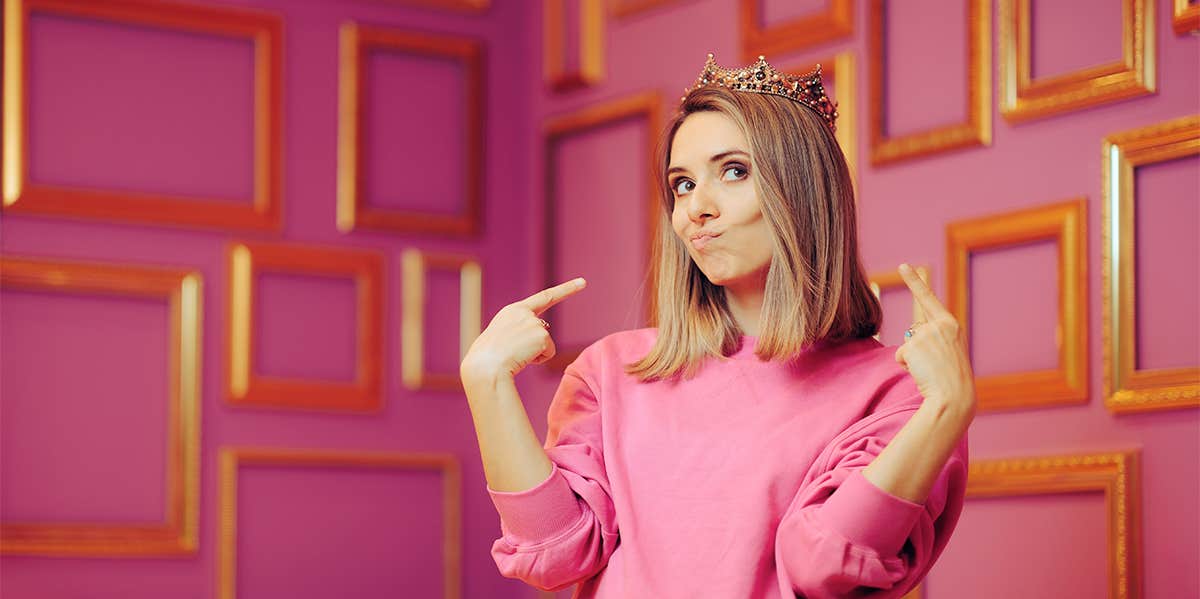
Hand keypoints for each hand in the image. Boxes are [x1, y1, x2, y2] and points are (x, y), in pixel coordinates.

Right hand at [460, 277, 587, 382]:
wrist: (485, 366)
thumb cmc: (487, 359)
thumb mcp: (500, 339)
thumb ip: (519, 333)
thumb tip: (538, 340)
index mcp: (512, 311)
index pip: (543, 297)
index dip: (566, 290)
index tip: (583, 282)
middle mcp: (524, 312)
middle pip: (543, 332)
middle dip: (541, 343)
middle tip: (515, 353)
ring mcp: (534, 323)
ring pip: (545, 344)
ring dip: (533, 354)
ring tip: (513, 355)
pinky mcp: (542, 336)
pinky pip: (548, 354)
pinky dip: (538, 360)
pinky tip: (522, 359)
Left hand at [893, 264, 976, 418]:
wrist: (954, 396)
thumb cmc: (952, 379)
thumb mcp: (949, 352)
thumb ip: (933, 340)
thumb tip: (907, 345)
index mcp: (951, 325)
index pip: (928, 299)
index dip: (915, 281)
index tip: (903, 265)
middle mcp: (939, 324)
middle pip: (914, 331)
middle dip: (916, 345)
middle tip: (931, 357)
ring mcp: (926, 333)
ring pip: (907, 346)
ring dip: (913, 360)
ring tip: (931, 370)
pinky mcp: (914, 345)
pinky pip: (900, 356)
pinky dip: (907, 366)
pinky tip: (922, 372)